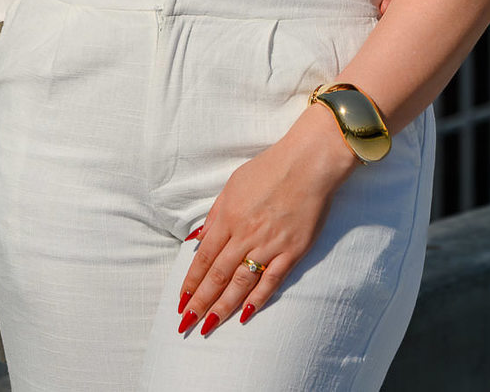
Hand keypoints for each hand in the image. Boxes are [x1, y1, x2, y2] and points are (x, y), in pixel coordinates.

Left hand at [177, 106, 352, 334]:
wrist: (308, 163)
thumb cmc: (269, 168)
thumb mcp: (233, 184)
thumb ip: (215, 214)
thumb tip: (198, 239)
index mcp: (229, 217)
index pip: (205, 257)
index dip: (192, 282)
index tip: (181, 301)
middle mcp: (246, 235)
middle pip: (219, 275)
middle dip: (201, 302)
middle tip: (187, 324)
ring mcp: (270, 245)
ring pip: (242, 283)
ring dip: (223, 307)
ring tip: (209, 326)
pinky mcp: (292, 251)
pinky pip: (272, 280)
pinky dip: (258, 299)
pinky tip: (245, 314)